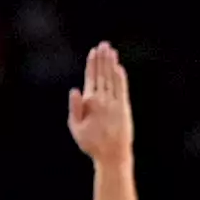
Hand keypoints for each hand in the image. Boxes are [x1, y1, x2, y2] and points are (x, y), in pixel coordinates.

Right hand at [68, 42, 133, 164]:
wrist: (113, 154)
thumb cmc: (91, 143)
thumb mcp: (76, 128)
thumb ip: (75, 108)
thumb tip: (75, 90)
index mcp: (90, 103)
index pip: (91, 78)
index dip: (92, 64)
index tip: (93, 52)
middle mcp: (104, 100)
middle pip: (102, 74)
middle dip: (102, 59)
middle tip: (103, 45)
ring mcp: (115, 102)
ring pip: (113, 78)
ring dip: (112, 64)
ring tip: (111, 51)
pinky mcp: (124, 107)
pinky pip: (122, 88)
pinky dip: (120, 77)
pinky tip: (118, 68)